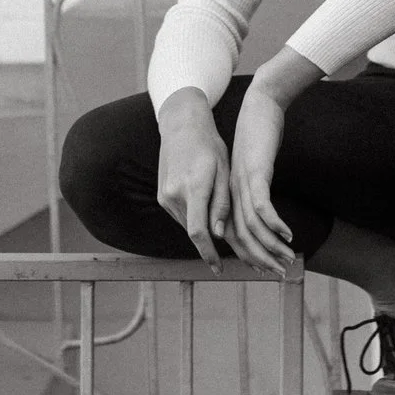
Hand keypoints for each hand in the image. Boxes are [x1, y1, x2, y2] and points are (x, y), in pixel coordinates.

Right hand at [154, 90, 230, 264]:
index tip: (219, 269)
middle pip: (194, 231)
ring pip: (188, 225)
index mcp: (193, 188)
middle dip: (211, 246)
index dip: (209, 253)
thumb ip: (221, 204)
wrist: (181, 126)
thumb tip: (219, 235)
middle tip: (232, 255)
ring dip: (203, 232)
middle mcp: (174, 195)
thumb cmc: (209, 146)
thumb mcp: (223, 172)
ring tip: (220, 232)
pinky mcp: (162, 196)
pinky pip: (181, 216)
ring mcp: (165, 196)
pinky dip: (194, 219)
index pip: (198, 232)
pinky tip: (206, 212)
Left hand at [225, 83, 294, 272]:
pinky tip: (288, 234)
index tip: (266, 271)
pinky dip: (274, 222)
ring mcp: (241, 183)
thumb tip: (260, 214)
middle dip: (261, 259)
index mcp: (229, 194)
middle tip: (280, 274)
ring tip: (288, 259)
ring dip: (271, 246)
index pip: (235, 235)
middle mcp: (232, 193)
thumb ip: (253, 191)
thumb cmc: (257, 138)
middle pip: (241, 237)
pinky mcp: (255, 171)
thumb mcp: (253, 168)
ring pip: (252, 226)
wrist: (259, 106)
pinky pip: (261, 204)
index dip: (249, 256)